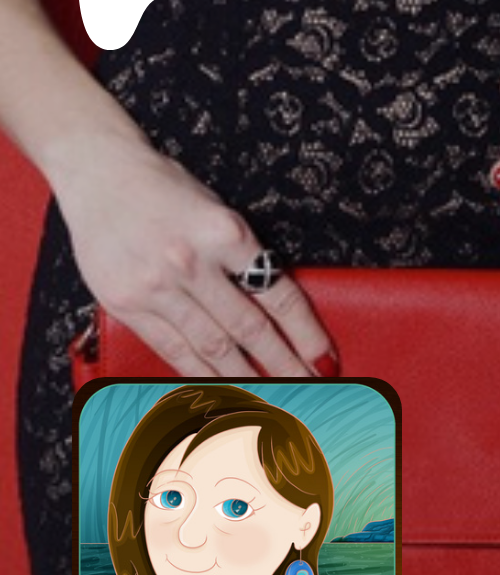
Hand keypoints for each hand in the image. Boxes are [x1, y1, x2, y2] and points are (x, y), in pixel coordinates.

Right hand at [54, 134, 334, 376]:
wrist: (100, 173)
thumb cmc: (168, 190)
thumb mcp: (220, 213)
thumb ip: (244, 258)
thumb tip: (276, 311)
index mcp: (226, 234)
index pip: (278, 295)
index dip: (305, 332)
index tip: (324, 358)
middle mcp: (191, 263)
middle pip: (248, 328)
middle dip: (282, 364)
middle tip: (309, 389)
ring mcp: (155, 286)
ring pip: (210, 346)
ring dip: (245, 378)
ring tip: (271, 401)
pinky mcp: (125, 303)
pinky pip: (170, 348)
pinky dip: (198, 371)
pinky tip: (220, 388)